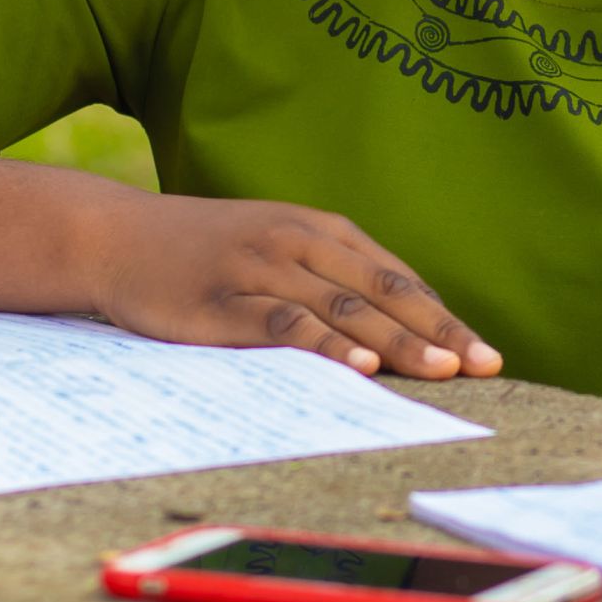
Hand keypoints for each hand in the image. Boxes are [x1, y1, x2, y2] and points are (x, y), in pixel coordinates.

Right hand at [82, 191, 502, 380]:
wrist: (116, 236)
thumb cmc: (203, 252)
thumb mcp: (275, 249)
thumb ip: (330, 278)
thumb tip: (394, 328)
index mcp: (321, 231)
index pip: (398, 279)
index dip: (444, 318)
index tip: (485, 355)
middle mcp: (300, 244)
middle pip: (384, 294)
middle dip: (439, 333)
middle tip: (484, 367)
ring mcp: (262, 269)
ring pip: (344, 309)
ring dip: (399, 342)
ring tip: (442, 371)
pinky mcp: (225, 299)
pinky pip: (284, 323)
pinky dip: (326, 344)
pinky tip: (359, 365)